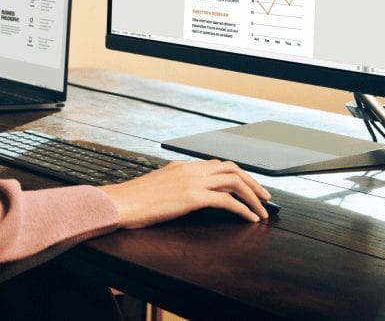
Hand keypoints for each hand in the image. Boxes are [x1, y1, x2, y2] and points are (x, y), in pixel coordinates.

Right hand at [97, 159, 271, 228]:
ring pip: (234, 181)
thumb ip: (175, 187)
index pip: (217, 165)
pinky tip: (250, 219)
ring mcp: (192, 181)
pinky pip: (227, 200)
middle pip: (232, 168)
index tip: (248, 186)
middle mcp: (190, 169)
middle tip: (265, 197)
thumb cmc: (133, 201)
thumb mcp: (157, 188)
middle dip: (253, 182)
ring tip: (263, 210)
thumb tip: (187, 198)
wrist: (119, 203)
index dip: (238, 175)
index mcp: (182, 166)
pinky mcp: (192, 197)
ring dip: (253, 196)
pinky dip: (243, 209)